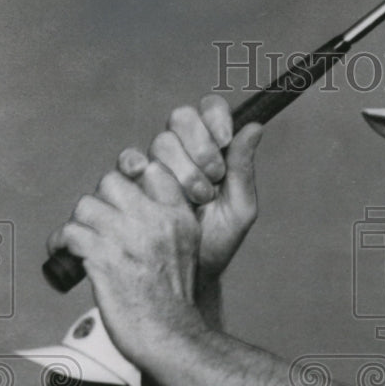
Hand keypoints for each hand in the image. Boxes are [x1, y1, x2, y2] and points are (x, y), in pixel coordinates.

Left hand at [47, 160, 202, 362]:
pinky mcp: (104, 257)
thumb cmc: (173, 302)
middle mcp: (156, 221)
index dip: (131, 179)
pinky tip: (64, 255)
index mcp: (179, 217)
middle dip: (99, 202)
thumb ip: (164, 223)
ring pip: (86, 206)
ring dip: (78, 225)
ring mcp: (130, 238)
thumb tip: (127, 204)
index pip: (153, 170)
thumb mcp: (185, 251)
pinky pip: (70, 232)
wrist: (171, 336)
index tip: (121, 200)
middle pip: (112, 182)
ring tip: (79, 244)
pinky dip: (61, 244)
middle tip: (97, 225)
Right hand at [118, 95, 262, 283]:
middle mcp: (181, 152)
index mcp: (211, 150)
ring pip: (161, 142)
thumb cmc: (218, 241)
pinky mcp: (130, 183)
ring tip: (195, 201)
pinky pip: (128, 161)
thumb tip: (256, 127)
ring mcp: (154, 165)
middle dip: (200, 147)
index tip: (224, 139)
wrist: (188, 275)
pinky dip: (137, 166)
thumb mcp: (240, 209)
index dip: (215, 116)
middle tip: (214, 178)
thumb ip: (244, 169)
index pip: (209, 110)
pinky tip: (146, 179)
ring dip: (181, 169)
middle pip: (181, 119)